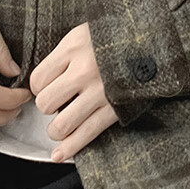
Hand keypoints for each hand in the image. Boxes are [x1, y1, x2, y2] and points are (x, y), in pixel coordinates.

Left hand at [28, 22, 118, 160]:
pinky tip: (59, 154)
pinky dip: (70, 148)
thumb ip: (63, 55)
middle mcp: (83, 70)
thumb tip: (43, 81)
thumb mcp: (84, 34)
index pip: (37, 79)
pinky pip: (87, 133)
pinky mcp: (114, 108)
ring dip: (56, 130)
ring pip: (61, 125)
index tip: (46, 87)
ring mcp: (100, 92)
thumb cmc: (113, 38)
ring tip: (59, 126)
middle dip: (47, 107)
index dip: (38, 87)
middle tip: (56, 102)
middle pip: (45, 103)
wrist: (152, 41)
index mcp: (73, 47)